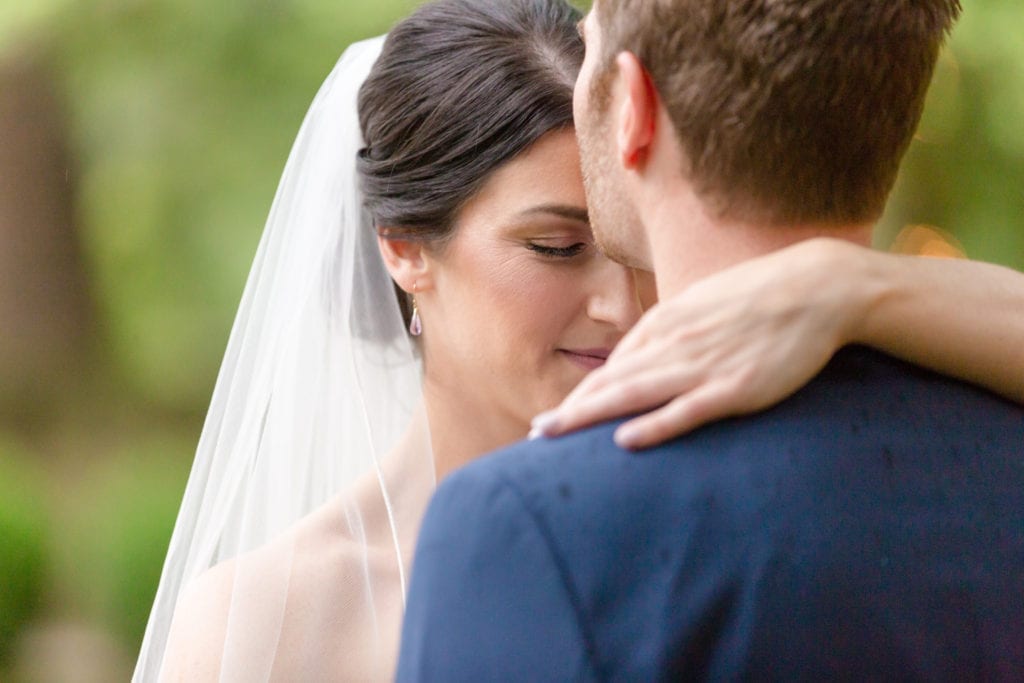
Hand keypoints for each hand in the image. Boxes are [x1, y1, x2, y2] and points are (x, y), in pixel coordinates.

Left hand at [532, 239, 870, 448]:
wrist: (817, 287)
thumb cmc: (758, 298)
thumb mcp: (703, 306)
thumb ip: (669, 334)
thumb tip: (640, 361)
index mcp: (668, 324)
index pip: (613, 368)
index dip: (581, 395)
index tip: (555, 418)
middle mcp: (676, 344)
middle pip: (612, 383)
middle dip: (572, 410)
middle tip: (537, 434)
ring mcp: (703, 366)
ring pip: (635, 395)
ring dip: (591, 417)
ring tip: (557, 437)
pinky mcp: (735, 387)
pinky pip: (686, 410)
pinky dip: (654, 425)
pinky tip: (625, 440)